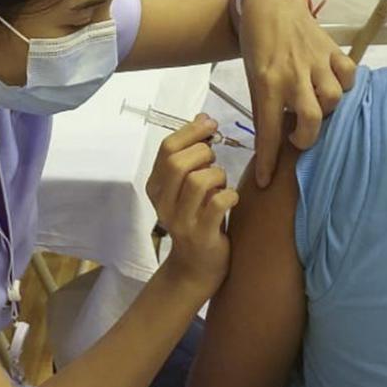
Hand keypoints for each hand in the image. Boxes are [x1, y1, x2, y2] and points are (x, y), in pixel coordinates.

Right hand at [144, 117, 238, 295]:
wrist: (196, 269)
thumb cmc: (197, 219)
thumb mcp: (188, 186)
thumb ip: (192, 154)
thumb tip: (203, 118)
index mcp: (156, 186)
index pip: (166, 148)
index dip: (191, 132)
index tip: (211, 126)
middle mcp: (162, 202)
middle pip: (178, 162)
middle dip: (204, 154)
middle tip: (214, 163)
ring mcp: (180, 221)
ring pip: (198, 181)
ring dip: (217, 176)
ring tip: (220, 185)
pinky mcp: (200, 235)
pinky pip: (217, 204)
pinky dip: (229, 196)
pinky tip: (231, 199)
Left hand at [238, 0, 355, 187]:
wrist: (270, 5)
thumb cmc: (258, 46)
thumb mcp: (253, 78)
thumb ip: (264, 108)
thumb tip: (272, 144)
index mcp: (267, 83)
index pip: (268, 131)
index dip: (268, 160)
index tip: (266, 181)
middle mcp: (292, 74)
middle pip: (311, 120)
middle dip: (307, 138)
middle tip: (299, 136)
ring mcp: (315, 61)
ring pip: (333, 98)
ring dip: (326, 109)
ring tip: (316, 107)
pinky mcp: (331, 49)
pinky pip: (347, 75)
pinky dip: (344, 85)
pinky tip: (332, 86)